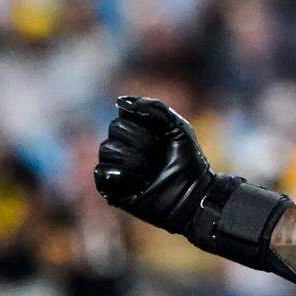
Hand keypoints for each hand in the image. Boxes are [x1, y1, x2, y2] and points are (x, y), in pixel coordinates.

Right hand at [94, 96, 214, 234]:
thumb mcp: (178, 127)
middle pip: (115, 128)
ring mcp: (118, 167)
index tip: (160, 131)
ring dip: (133, 158)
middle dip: (140, 139)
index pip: (125, 113)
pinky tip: (137, 182)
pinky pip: (100, 172)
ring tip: (150, 171)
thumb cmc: (189, 160)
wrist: (194, 194)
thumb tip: (120, 101)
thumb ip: (155, 109)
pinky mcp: (112, 189)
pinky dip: (118, 174)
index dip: (142, 120)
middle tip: (158, 154)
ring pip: (106, 148)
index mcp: (140, 130)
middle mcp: (126, 147)